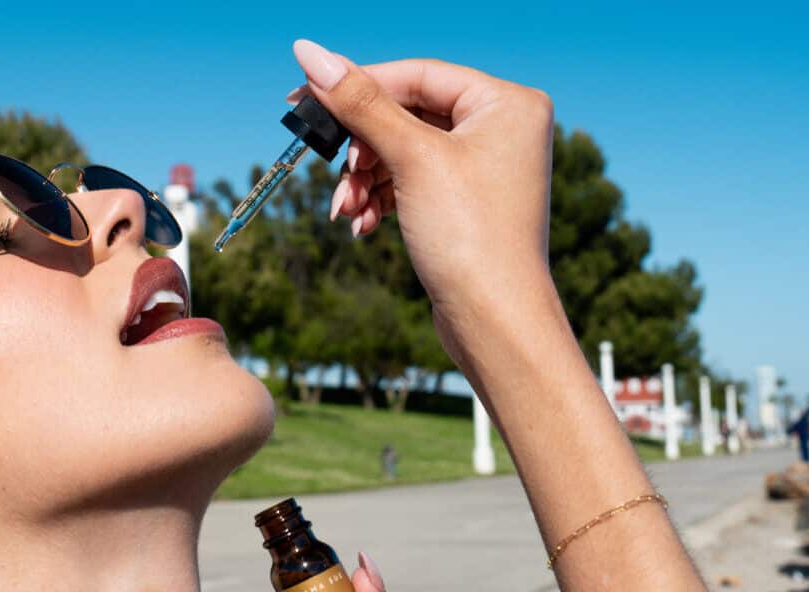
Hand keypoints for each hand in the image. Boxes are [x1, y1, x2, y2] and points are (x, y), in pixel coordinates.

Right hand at [286, 40, 562, 384]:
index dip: (357, 85)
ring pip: (403, 151)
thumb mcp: (411, 159)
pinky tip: (362, 225)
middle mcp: (503, 127)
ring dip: (365, 180)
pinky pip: (411, 181)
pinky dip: (381, 198)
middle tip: (335, 174)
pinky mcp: (467, 200)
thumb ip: (360, 102)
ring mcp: (486, 165)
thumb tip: (309, 51)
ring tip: (345, 211)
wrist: (495, 322)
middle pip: (407, 114)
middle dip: (362, 149)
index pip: (416, 74)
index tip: (302, 98)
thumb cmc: (471, 237)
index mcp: (506, 102)